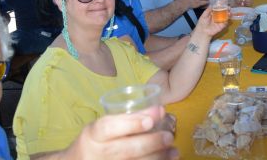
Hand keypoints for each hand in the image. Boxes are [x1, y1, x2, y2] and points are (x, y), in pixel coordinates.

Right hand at [63, 106, 177, 159]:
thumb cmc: (96, 142)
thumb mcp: (102, 128)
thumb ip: (126, 119)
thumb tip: (160, 111)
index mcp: (92, 135)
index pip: (108, 127)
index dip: (131, 123)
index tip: (151, 119)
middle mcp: (96, 154)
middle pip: (125, 149)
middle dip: (150, 142)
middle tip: (169, 136)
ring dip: (157, 158)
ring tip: (173, 151)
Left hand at [195, 7, 227, 36]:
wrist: (203, 31)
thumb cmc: (202, 23)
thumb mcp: (204, 15)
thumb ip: (208, 10)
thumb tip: (212, 5)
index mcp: (213, 14)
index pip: (218, 9)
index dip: (221, 6)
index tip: (224, 2)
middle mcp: (217, 17)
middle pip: (223, 12)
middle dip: (227, 9)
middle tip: (229, 7)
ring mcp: (220, 21)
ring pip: (226, 17)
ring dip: (229, 14)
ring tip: (230, 11)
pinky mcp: (222, 26)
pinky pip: (226, 22)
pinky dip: (228, 19)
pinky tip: (228, 16)